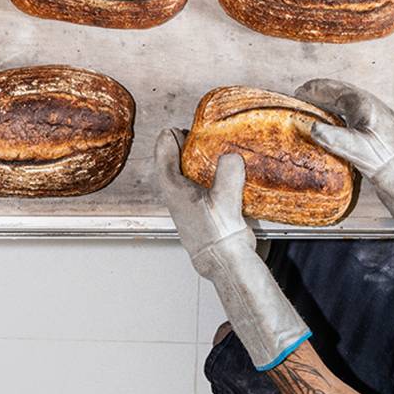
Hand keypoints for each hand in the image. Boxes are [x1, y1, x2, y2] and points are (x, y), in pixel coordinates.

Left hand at [155, 128, 310, 370]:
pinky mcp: (197, 214)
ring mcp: (185, 207)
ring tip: (208, 153)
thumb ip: (228, 173)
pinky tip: (220, 178)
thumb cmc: (219, 234)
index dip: (169, 139)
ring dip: (193, 165)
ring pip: (183, 178)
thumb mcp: (226, 198)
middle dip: (181, 149)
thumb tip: (230, 156)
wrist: (225, 264)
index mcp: (173, 189)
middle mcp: (174, 197)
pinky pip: (196, 189)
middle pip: (171, 165)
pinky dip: (203, 179)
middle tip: (194, 136)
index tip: (177, 129)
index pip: (163, 155)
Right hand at [294, 79, 393, 177]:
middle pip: (339, 91)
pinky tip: (334, 117)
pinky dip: (338, 108)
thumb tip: (312, 128)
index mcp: (360, 103)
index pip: (332, 89)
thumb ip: (332, 137)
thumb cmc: (381, 157)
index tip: (299, 91)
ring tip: (315, 103)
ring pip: (346, 99)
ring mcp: (373, 110)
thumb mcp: (353, 148)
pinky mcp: (376, 120)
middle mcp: (368, 102)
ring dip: (329, 99)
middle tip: (304, 94)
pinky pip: (352, 108)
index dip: (313, 90)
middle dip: (321, 91)